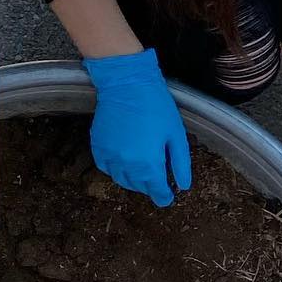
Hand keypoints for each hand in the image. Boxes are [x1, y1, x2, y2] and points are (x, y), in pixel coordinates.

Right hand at [83, 48, 191, 207]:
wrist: (127, 84)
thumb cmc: (156, 106)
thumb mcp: (176, 135)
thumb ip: (180, 163)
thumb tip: (183, 186)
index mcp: (149, 164)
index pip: (157, 191)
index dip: (164, 197)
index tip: (167, 197)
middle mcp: (127, 165)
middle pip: (139, 187)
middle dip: (150, 186)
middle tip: (157, 180)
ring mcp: (110, 157)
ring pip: (122, 180)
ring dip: (133, 180)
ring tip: (142, 171)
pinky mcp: (98, 147)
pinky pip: (107, 168)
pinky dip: (116, 169)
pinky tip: (125, 161)